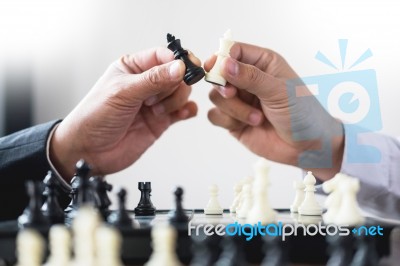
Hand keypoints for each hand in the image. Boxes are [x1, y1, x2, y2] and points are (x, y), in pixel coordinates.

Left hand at [50, 47, 197, 178]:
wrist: (89, 151)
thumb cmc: (95, 117)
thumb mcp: (123, 93)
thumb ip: (153, 80)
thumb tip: (179, 67)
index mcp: (133, 67)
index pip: (163, 56)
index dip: (176, 61)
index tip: (184, 69)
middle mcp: (146, 83)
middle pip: (177, 74)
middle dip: (174, 85)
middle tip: (157, 98)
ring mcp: (155, 102)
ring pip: (182, 92)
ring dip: (176, 100)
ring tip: (156, 111)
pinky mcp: (162, 120)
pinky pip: (184, 110)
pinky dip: (187, 111)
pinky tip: (179, 114)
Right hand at [205, 42, 343, 179]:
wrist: (306, 146)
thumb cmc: (302, 113)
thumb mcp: (278, 91)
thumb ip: (251, 77)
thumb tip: (224, 64)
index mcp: (262, 63)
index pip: (234, 51)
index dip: (221, 58)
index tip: (214, 67)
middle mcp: (247, 79)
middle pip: (218, 74)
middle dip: (224, 86)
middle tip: (232, 93)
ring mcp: (239, 100)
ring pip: (216, 96)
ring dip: (233, 108)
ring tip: (256, 118)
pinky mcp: (233, 119)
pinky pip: (215, 115)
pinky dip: (227, 120)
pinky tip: (247, 125)